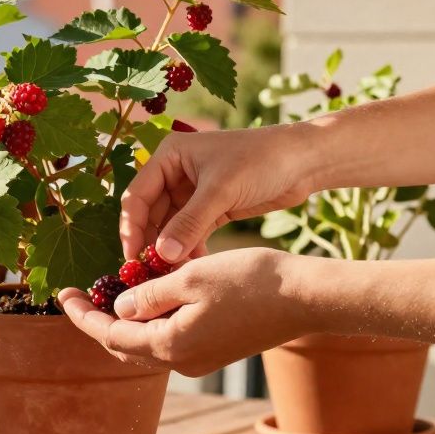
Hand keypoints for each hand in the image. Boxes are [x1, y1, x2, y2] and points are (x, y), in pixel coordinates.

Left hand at [58, 248, 309, 376]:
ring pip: (147, 346)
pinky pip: (171, 342)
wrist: (307, 299)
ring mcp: (200, 360)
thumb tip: (118, 309)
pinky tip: (150, 299)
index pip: (109, 334)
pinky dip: (152, 324)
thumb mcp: (190, 277)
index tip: (64, 294)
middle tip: (79, 295)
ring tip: (108, 294)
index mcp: (170, 344)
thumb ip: (149, 294)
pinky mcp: (216, 352)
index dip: (83, 315)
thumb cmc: (251, 281)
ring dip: (125, 324)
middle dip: (98, 323)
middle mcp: (182, 362)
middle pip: (124, 346)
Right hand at [121, 124, 317, 262]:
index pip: (137, 196)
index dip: (131, 228)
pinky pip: (190, 234)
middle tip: (148, 274)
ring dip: (170, 251)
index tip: (132, 258)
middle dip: (150, 244)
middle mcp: (175, 174)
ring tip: (171, 276)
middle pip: (150, 215)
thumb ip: (190, 223)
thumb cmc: (261, 160)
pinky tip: (192, 268)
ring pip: (170, 228)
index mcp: (169, 157)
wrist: (304, 162)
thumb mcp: (221, 190)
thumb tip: (163, 255)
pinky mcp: (211, 209)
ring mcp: (192, 193)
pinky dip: (189, 250)